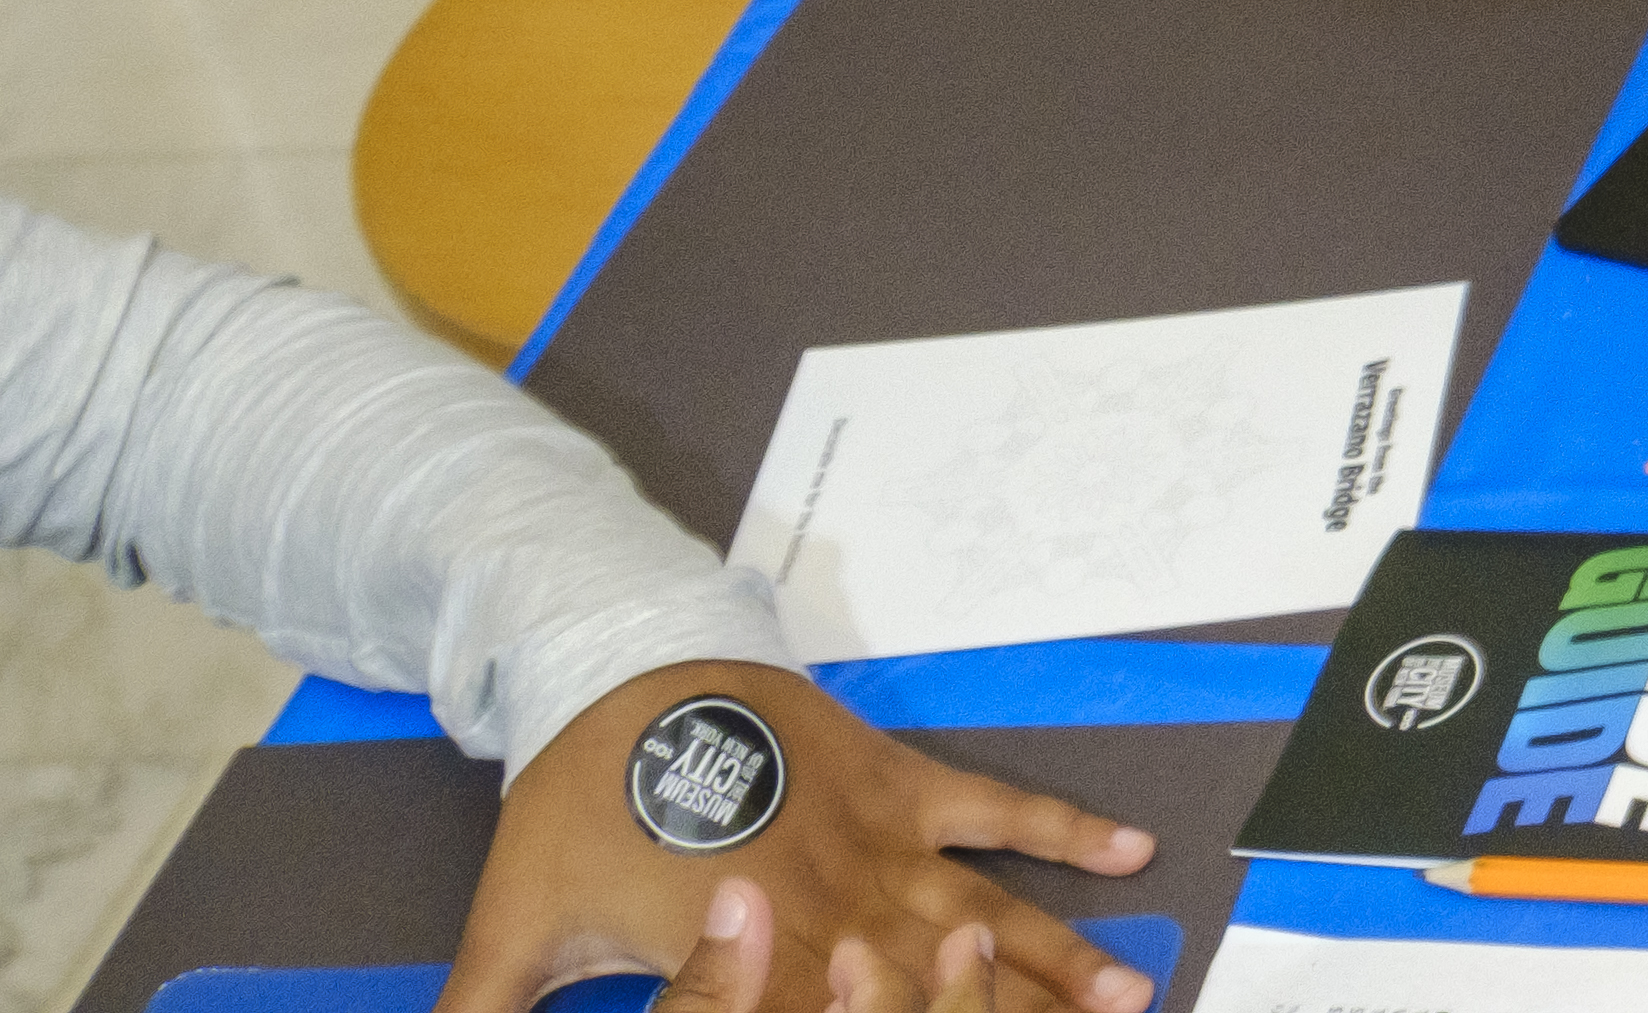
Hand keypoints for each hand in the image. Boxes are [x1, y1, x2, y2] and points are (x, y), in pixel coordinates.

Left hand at [445, 667, 1151, 1012]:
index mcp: (746, 950)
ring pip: (982, 907)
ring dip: (1057, 952)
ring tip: (1131, 991)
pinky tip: (1133, 849)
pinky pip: (995, 811)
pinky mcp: (898, 784)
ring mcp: (875, 837)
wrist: (620, 667)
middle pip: (928, 980)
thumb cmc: (573, 804)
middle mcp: (831, 902)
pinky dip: (1062, 829)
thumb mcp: (515, 931)